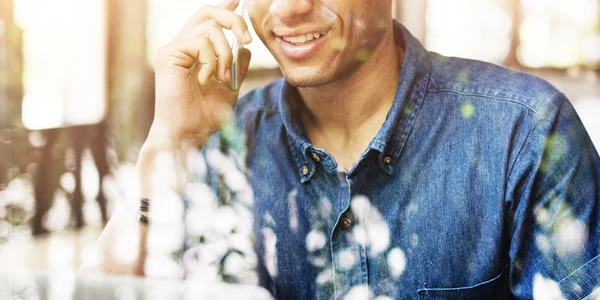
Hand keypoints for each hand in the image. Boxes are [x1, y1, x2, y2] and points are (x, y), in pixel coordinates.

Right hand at [150, 0, 251, 147]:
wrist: (187, 135)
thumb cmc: (204, 117)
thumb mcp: (229, 89)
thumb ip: (236, 67)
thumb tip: (245, 47)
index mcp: (191, 53)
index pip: (207, 20)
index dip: (224, 8)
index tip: (239, 0)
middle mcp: (179, 46)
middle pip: (207, 12)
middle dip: (233, 20)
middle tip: (247, 38)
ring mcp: (171, 49)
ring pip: (209, 28)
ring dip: (225, 53)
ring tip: (223, 78)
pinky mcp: (168, 55)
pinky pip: (201, 42)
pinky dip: (212, 60)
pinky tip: (207, 80)